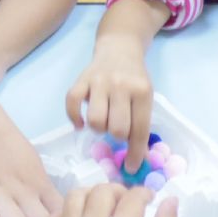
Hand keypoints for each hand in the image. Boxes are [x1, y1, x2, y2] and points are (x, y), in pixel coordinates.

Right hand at [66, 51, 152, 174]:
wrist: (120, 49)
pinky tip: (81, 123)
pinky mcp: (81, 79)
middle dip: (116, 136)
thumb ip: (140, 123)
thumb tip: (137, 161)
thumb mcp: (145, 97)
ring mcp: (99, 82)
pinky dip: (75, 118)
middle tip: (117, 129)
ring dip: (98, 127)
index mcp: (142, 91)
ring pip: (95, 121)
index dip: (135, 153)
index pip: (139, 130)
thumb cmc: (134, 79)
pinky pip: (72, 104)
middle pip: (116, 129)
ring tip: (102, 120)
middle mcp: (120, 85)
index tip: (131, 168)